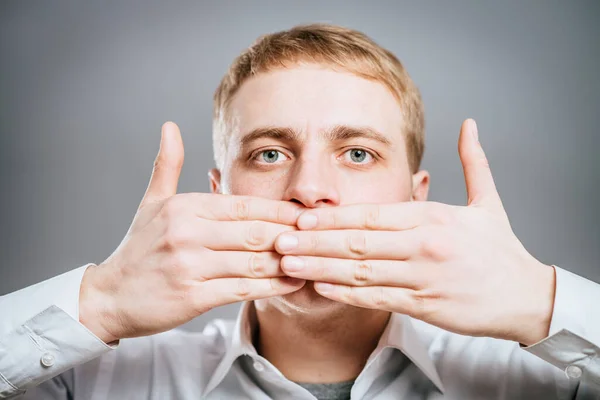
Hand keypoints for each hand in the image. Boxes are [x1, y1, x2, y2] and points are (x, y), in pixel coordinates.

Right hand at [79, 122, 305, 342]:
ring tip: (315, 260)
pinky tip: (293, 284)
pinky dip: (273, 287)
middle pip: (254, 231)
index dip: (280, 210)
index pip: (244, 205)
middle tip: (320, 236)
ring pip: (253, 261)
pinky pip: (243, 289)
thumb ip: (167, 165)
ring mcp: (190, 266)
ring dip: (288, 262)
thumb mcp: (151, 203)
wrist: (110, 296)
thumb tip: (169, 125)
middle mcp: (187, 233)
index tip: (306, 214)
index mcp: (184, 208)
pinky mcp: (193, 297)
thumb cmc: (138, 249)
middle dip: (291, 235)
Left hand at [276, 119, 554, 345]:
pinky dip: (347, 294)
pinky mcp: (425, 306)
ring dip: (320, 268)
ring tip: (288, 264)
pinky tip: (321, 289)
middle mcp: (424, 247)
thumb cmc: (500, 250)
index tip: (301, 217)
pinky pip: (378, 299)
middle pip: (358, 243)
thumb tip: (470, 123)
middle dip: (314, 242)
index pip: (372, 216)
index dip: (333, 218)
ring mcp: (423, 278)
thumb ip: (473, 162)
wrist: (526, 296)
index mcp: (433, 219)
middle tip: (278, 240)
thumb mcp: (489, 202)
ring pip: (362, 272)